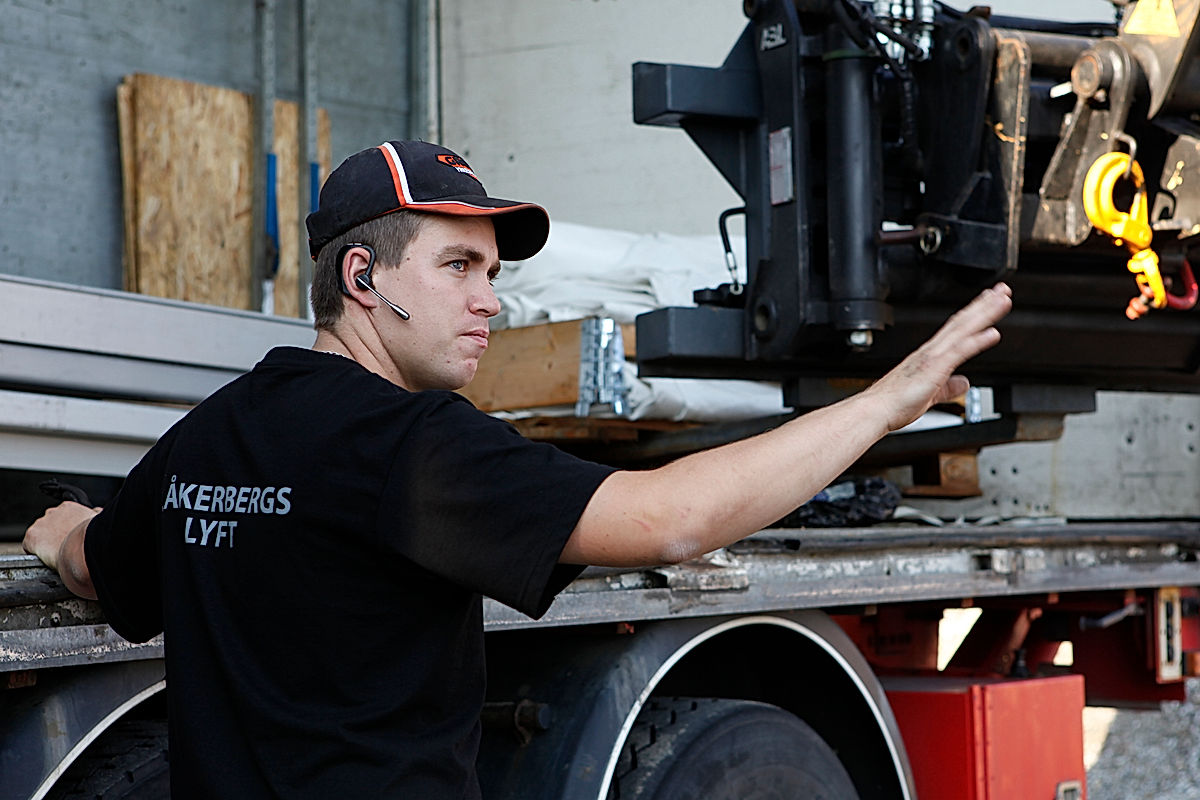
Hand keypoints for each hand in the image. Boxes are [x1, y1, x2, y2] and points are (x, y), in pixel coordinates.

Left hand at [24, 501, 100, 570]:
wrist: (81, 549)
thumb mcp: (98, 521)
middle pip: (50, 524)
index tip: (70, 536)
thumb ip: (94, 515)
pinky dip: (35, 552)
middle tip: (64, 545)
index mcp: (69, 507)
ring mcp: (40, 524)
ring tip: (57, 553)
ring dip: (46, 542)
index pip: (63, 516)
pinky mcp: (31, 537)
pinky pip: (29, 546)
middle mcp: (52, 512)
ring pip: (39, 535)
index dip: (67, 528)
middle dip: (55, 533)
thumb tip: (95, 512)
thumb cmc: (92, 537)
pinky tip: (47, 557)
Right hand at [865, 283, 1012, 431]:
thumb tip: (963, 383)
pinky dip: (977, 340)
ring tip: (1002, 300)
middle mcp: (931, 350)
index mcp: (929, 355)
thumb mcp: (930, 395)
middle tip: (1001, 289)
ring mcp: (933, 356)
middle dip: (983, 304)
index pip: (956, 328)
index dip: (974, 313)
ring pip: (963, 329)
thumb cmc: (894, 403)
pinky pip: (959, 350)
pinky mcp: (934, 367)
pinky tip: (992, 332)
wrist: (876, 409)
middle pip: (962, 321)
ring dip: (985, 313)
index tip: (988, 301)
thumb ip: (949, 388)